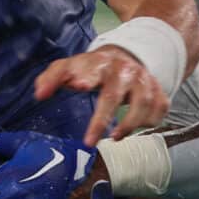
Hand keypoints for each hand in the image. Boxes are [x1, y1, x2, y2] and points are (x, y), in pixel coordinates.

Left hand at [34, 48, 168, 144]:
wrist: (127, 55)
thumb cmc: (93, 68)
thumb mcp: (70, 66)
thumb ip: (52, 78)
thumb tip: (39, 94)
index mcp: (100, 63)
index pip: (92, 70)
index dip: (86, 77)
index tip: (78, 85)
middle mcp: (124, 70)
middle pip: (114, 96)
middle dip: (101, 120)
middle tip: (89, 142)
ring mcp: (144, 80)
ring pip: (143, 103)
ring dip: (130, 124)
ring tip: (114, 138)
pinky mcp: (158, 90)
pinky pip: (160, 108)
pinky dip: (150, 121)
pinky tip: (138, 128)